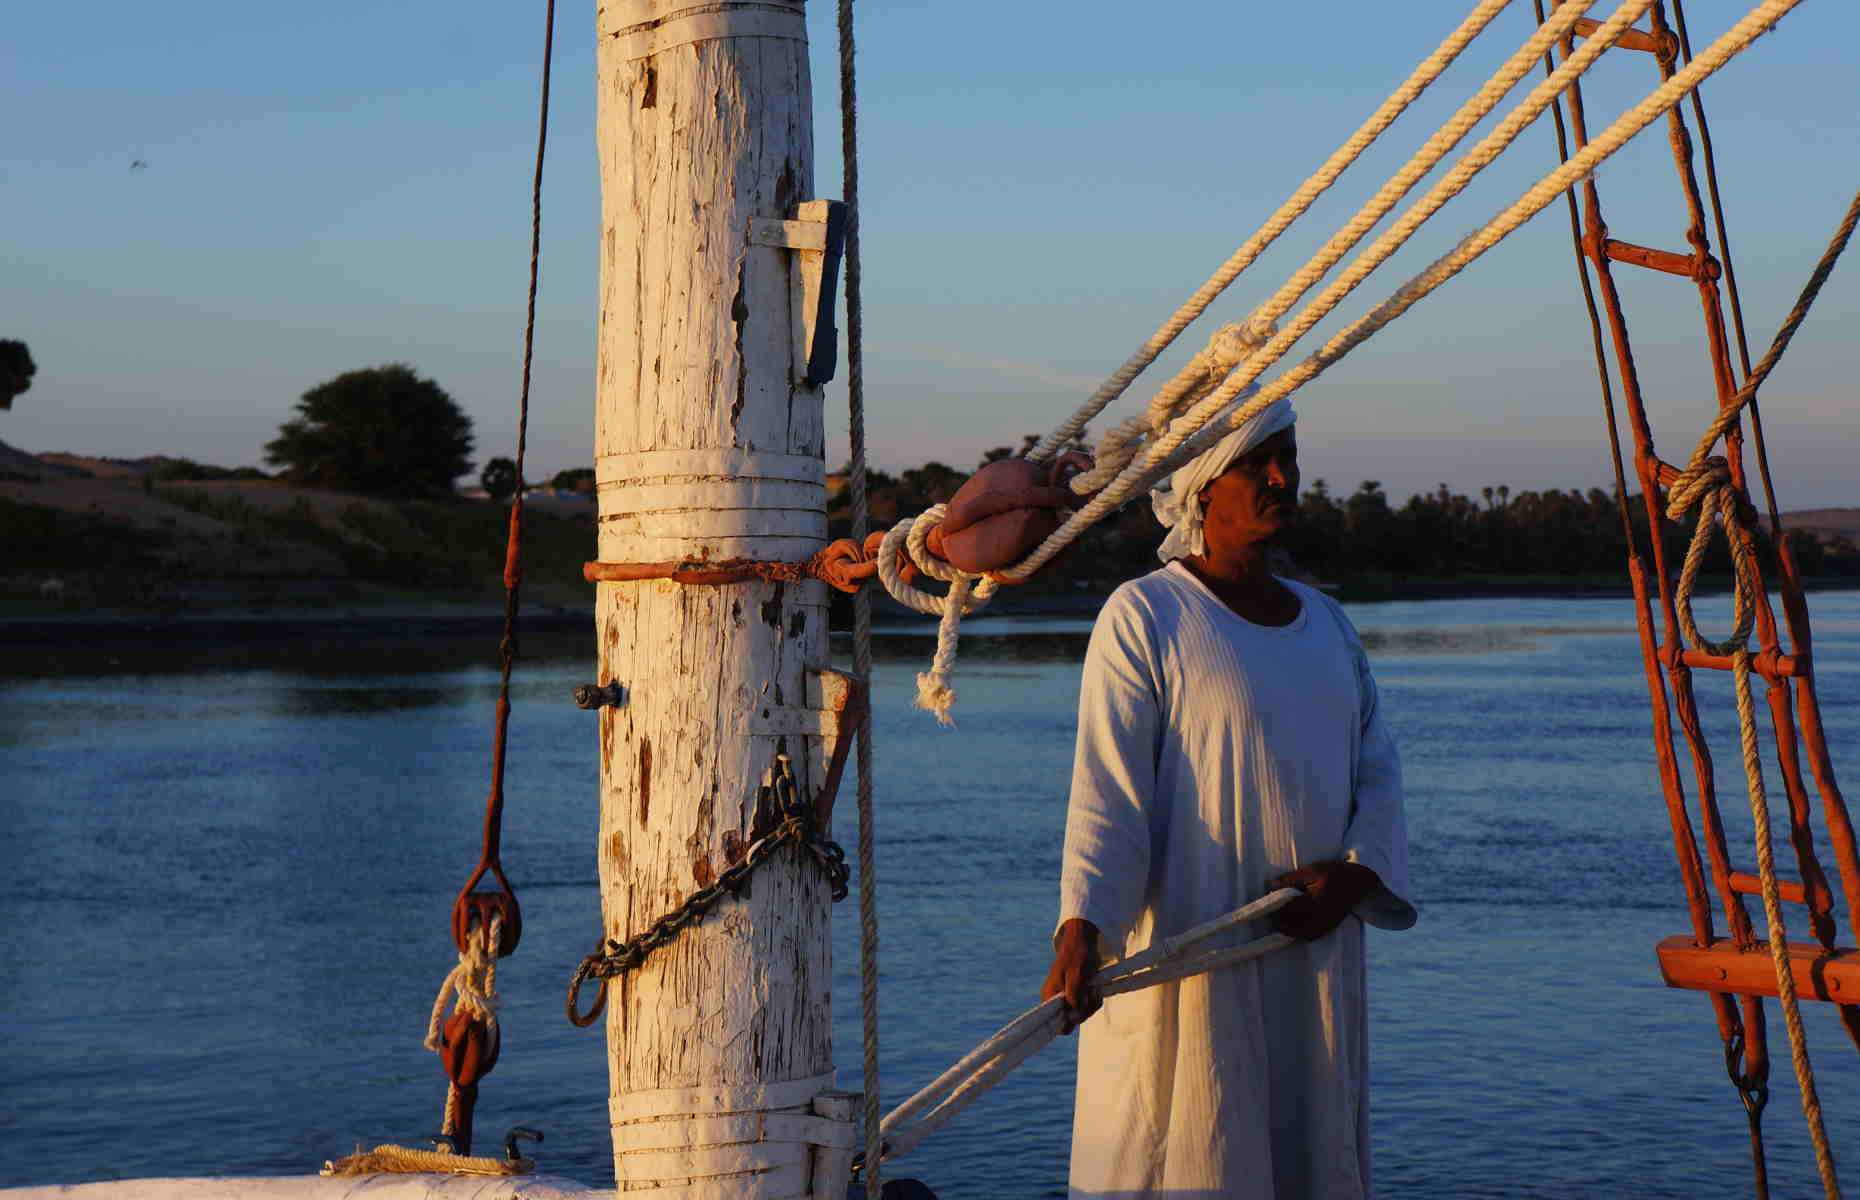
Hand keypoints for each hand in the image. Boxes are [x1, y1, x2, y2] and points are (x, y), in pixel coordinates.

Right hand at [1041, 919, 1102, 1034]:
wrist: (1081, 942)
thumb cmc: (1076, 956)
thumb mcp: (1076, 975)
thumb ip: (1073, 996)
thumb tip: (1073, 1017)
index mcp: (1050, 995)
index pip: (1055, 1024)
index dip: (1069, 1022)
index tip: (1082, 1010)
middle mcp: (1055, 999)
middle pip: (1072, 1020)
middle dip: (1085, 1010)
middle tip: (1091, 994)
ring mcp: (1066, 998)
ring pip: (1081, 1014)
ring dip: (1091, 1004)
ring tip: (1094, 989)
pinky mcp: (1075, 996)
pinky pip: (1086, 1007)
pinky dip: (1094, 1001)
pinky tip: (1096, 990)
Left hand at [1266, 860, 1379, 941]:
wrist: (1360, 884)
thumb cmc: (1336, 873)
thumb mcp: (1313, 870)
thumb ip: (1291, 878)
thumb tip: (1271, 886)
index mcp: (1314, 902)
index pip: (1286, 909)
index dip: (1273, 905)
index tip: (1268, 898)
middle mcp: (1319, 919)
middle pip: (1289, 925)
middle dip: (1277, 917)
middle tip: (1271, 907)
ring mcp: (1324, 926)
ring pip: (1297, 934)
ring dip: (1285, 927)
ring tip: (1280, 915)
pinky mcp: (1327, 929)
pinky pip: (1307, 936)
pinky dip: (1297, 931)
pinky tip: (1293, 921)